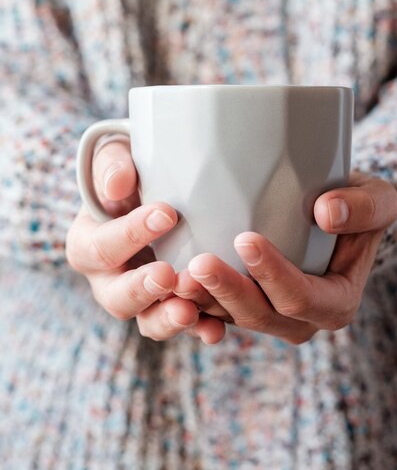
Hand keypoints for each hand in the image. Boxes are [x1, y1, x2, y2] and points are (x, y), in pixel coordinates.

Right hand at [66, 136, 226, 343]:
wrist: (155, 193)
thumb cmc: (131, 175)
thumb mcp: (116, 159)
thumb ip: (112, 167)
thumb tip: (117, 185)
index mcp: (88, 245)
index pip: (101, 246)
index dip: (131, 233)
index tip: (166, 214)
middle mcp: (109, 281)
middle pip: (117, 297)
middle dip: (141, 289)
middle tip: (167, 274)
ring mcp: (142, 299)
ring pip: (148, 321)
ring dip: (168, 319)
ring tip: (189, 311)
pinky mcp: (172, 306)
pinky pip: (183, 325)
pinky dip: (199, 329)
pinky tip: (216, 328)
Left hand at [183, 172, 396, 343]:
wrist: (336, 214)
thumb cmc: (358, 205)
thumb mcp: (379, 199)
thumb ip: (365, 207)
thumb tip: (326, 212)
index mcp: (336, 301)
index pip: (303, 298)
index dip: (275, 276)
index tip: (246, 240)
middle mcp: (302, 318)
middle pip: (261, 316)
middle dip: (229, 292)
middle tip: (199, 263)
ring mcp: (269, 315)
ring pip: (231, 318)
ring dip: (203, 301)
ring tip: (174, 275)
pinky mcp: (243, 303)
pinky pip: (215, 311)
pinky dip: (193, 301)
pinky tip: (169, 281)